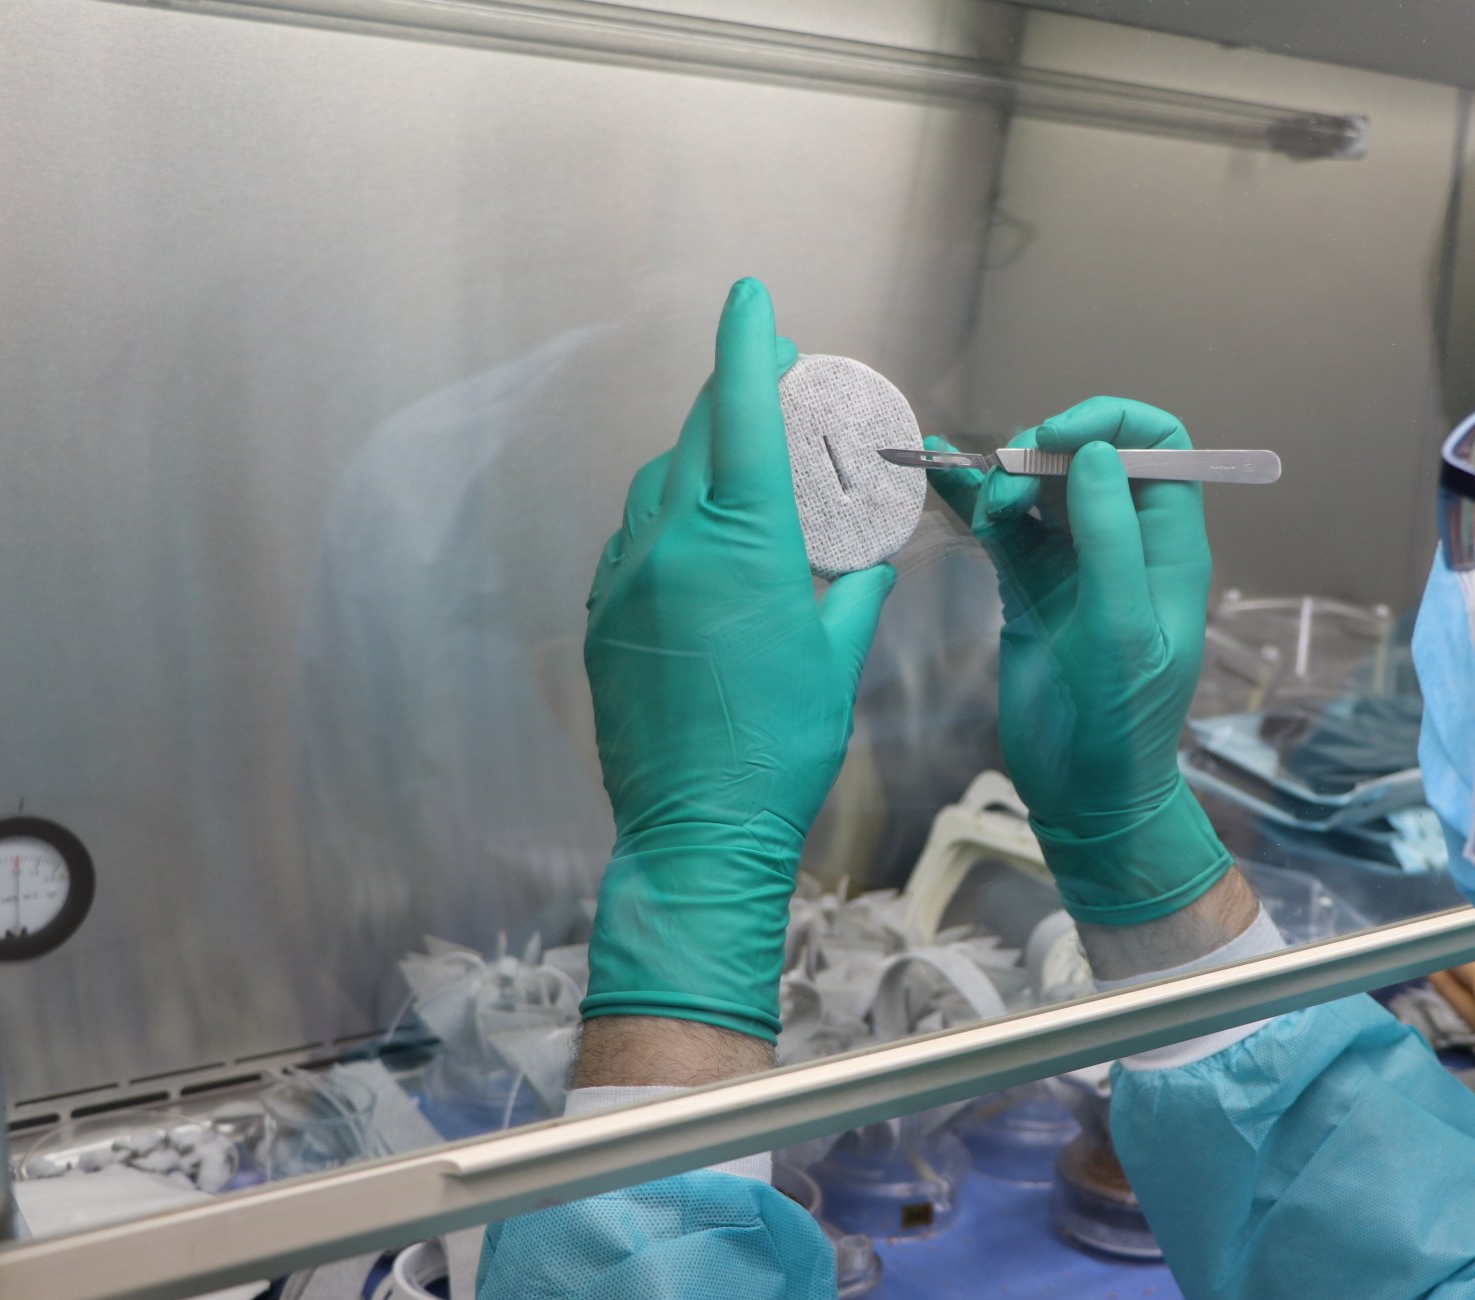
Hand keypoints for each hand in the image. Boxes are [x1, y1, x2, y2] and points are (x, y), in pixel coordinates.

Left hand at [582, 278, 895, 1039]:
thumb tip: (870, 559)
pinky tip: (702, 538)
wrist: (696, 830)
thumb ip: (855, 592)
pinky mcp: (604, 619)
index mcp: (742, 543)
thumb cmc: (782, 749)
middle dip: (738, 392)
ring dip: (702, 456)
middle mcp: (673, 545)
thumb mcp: (836, 660)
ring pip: (661, 484)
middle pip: (700, 436)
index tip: (754, 295)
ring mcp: (628, 581)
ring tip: (747, 463)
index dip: (748, 343)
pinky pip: (634, 540)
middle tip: (776, 371)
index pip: (743, 413)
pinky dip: (670, 517)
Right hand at [929, 396, 1229, 924]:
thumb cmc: (1120, 719)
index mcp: (1167, 546)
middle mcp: (1123, 543)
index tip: (1058, 435)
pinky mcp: (1029, 586)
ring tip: (979, 502)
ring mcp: (1073, 563)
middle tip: (1005, 491)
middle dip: (1041, 451)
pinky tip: (937, 472)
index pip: (1158, 446)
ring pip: (1039, 487)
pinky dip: (974, 499)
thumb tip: (1092, 452)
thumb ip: (1112, 539)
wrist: (1085, 793)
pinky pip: (1004, 527)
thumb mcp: (1123, 630)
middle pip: (1087, 455)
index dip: (1111, 422)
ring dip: (1003, 478)